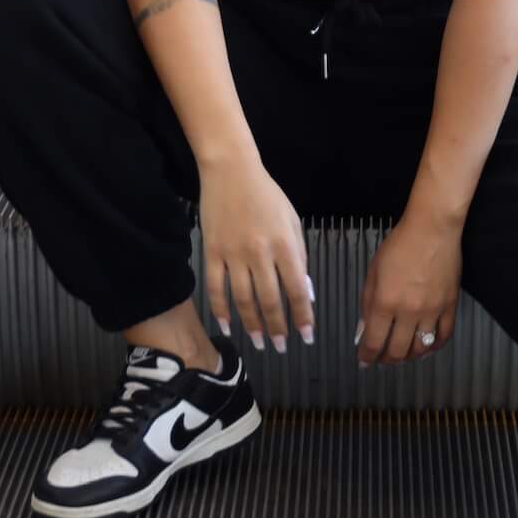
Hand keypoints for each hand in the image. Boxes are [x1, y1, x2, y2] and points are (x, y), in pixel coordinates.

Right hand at [198, 152, 315, 352]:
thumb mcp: (293, 221)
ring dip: (252, 325)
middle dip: (278, 328)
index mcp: (285, 244)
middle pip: (270, 300)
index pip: (297, 289)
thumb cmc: (267, 195)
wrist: (231, 171)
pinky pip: (215, 288)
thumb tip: (305, 291)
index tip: (306, 336)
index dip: (303, 316)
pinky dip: (220, 310)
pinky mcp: (211, 252)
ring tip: (259, 343)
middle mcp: (260, 252)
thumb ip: (300, 256)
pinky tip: (227, 326)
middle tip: (282, 347)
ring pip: (242, 300)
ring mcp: (233, 254)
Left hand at [354, 208, 461, 366]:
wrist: (432, 230)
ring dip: (409, 357)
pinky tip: (426, 347)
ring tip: (402, 354)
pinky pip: (443, 337)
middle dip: (386, 360)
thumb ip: (367, 304)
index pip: (373, 342)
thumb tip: (363, 331)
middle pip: (397, 351)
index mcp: (385, 302)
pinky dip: (433, 347)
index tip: (363, 360)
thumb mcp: (373, 272)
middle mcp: (409, 312)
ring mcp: (432, 311)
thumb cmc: (399, 246)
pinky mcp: (450, 307)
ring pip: (420, 349)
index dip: (366, 356)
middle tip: (382, 358)